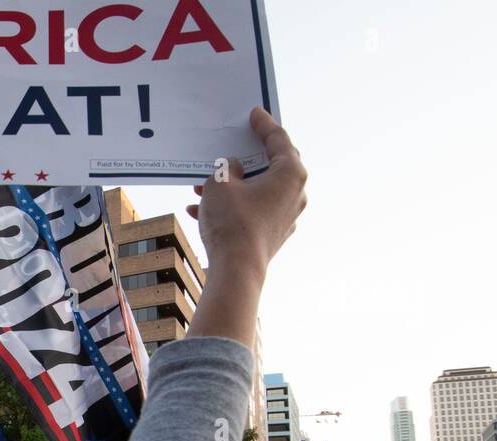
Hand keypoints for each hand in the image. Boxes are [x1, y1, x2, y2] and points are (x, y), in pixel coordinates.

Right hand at [187, 108, 307, 283]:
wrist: (236, 270)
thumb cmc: (232, 222)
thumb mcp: (220, 183)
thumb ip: (228, 168)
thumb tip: (235, 169)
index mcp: (290, 174)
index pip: (279, 139)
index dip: (264, 124)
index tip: (255, 114)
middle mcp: (295, 194)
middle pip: (270, 166)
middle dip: (243, 160)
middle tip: (230, 149)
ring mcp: (286, 216)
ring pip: (256, 191)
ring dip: (231, 187)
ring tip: (201, 188)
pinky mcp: (274, 235)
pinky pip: (252, 212)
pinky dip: (231, 207)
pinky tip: (201, 211)